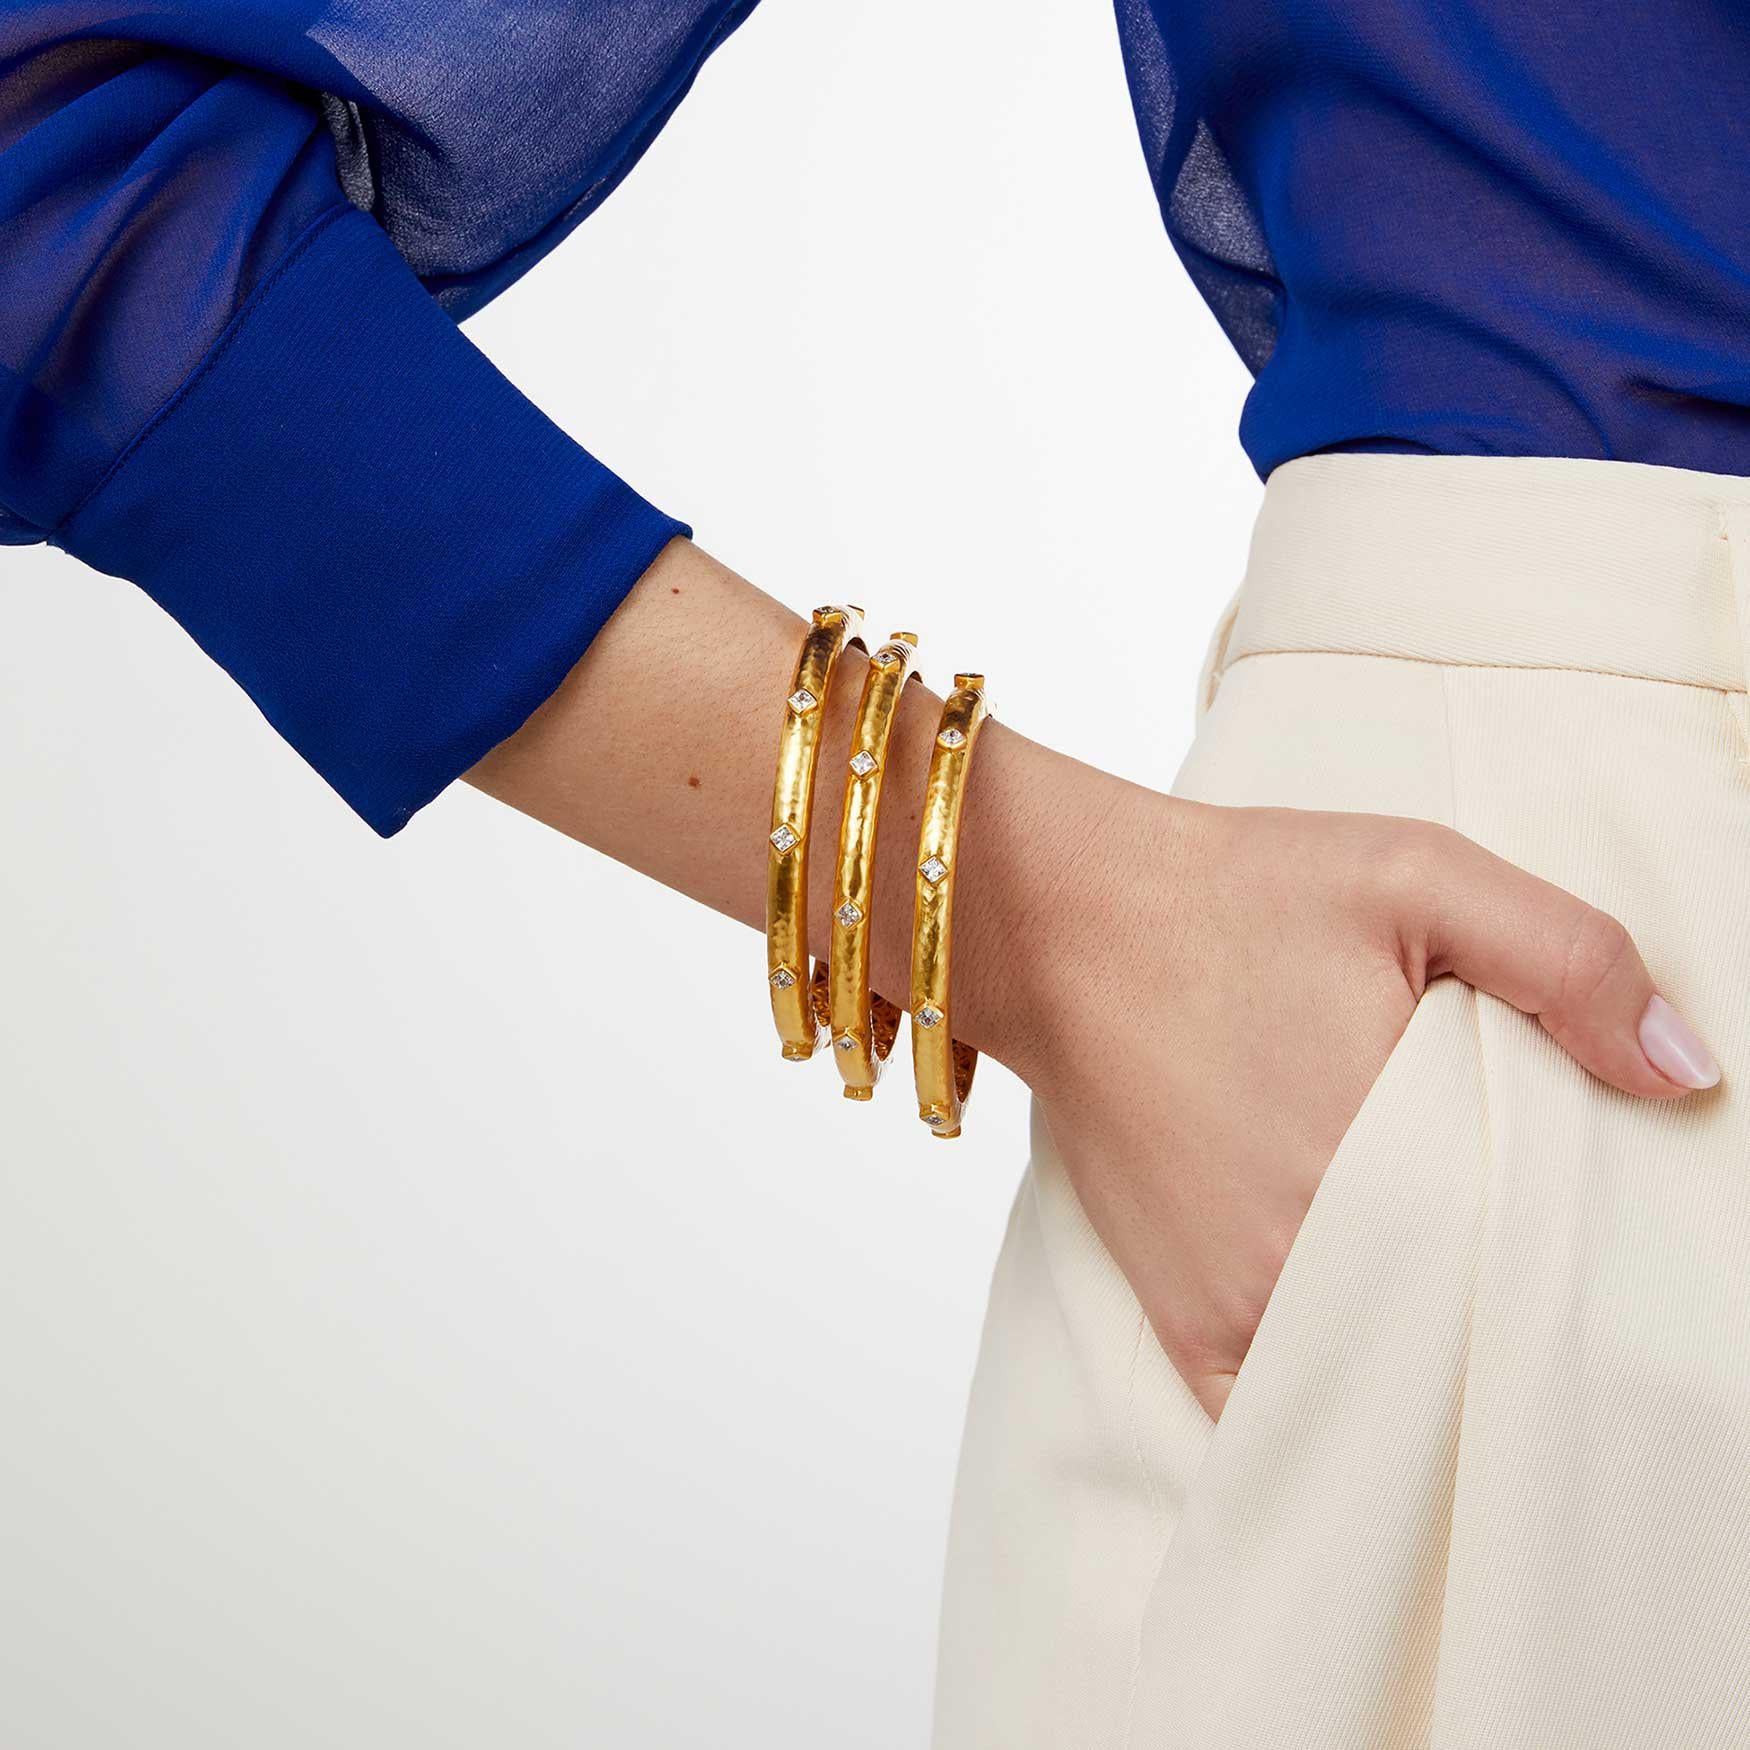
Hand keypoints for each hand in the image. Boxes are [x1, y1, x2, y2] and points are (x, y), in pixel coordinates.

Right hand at [1005, 794, 1719, 1420]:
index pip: (1552, 1254)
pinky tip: (1357, 1348)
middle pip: (1473, 1323)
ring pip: (1388, 1381)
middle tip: (1496, 1212)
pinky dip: (1331, 1399)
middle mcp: (1321, 1255)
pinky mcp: (1185, 1320)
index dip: (1584, 1236)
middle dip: (1509, 1288)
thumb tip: (1684, 1074)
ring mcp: (1246, 1302)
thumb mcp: (1413, 875)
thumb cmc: (1230, 896)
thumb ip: (1567, 959)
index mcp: (1398, 1150)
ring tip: (1434, 1266)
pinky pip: (1281, 1415)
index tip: (1574, 1195)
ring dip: (1427, 1346)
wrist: (1058, 925)